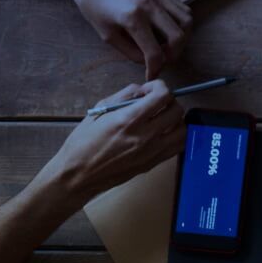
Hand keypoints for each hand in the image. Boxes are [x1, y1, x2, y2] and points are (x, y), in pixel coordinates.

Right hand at [34, 81, 184, 204]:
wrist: (78, 176)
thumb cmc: (82, 143)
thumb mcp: (97, 112)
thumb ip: (122, 96)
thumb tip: (141, 89)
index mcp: (128, 120)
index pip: (162, 96)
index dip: (160, 86)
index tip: (151, 88)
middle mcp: (145, 135)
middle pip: (177, 111)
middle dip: (169, 101)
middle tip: (156, 102)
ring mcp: (152, 151)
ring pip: (183, 129)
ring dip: (176, 119)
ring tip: (162, 117)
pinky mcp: (154, 163)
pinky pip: (178, 146)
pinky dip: (176, 135)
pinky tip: (163, 132)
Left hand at [58, 0, 191, 77]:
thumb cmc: (90, 0)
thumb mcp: (104, 31)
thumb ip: (127, 49)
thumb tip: (145, 60)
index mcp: (132, 19)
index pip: (154, 52)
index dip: (155, 69)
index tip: (152, 75)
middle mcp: (150, 6)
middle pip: (178, 37)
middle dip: (174, 54)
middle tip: (164, 60)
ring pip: (187, 21)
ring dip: (183, 38)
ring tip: (170, 44)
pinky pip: (182, 8)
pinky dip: (181, 22)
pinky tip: (169, 28)